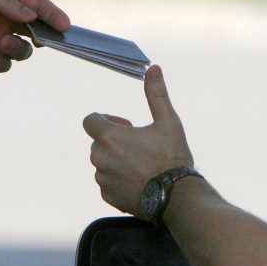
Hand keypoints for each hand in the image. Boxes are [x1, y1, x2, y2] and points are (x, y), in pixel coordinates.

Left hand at [0, 0, 69, 72]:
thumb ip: (6, 2)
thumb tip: (31, 16)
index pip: (37, 7)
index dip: (53, 16)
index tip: (65, 26)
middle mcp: (5, 20)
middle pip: (35, 33)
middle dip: (42, 38)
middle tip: (39, 40)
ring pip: (21, 53)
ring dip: (17, 50)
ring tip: (1, 43)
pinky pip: (1, 65)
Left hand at [83, 65, 193, 215]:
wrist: (177, 197)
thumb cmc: (172, 157)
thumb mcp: (168, 122)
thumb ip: (156, 94)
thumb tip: (154, 68)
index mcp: (109, 137)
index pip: (90, 120)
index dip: (106, 120)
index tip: (125, 125)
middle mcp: (100, 158)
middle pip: (98, 142)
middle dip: (114, 141)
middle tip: (140, 146)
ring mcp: (103, 179)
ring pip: (103, 164)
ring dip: (116, 161)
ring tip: (142, 165)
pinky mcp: (108, 195)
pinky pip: (108, 183)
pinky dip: (119, 180)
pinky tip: (140, 181)